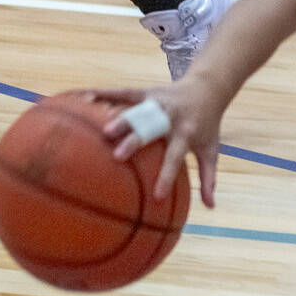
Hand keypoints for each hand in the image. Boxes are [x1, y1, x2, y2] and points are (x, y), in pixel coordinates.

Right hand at [95, 79, 226, 208]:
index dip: (167, 176)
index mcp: (186, 133)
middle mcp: (170, 117)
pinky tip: (84, 99)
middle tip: (117, 156)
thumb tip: (210, 207)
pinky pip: (122, 93)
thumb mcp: (211, 150)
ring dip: (118, 119)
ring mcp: (156, 102)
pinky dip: (104, 94)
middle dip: (135, 141)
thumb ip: (208, 178)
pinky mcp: (146, 91)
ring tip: (100, 129)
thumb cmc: (207, 126)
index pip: (175, 157)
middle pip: (151, 129)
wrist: (207, 88)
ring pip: (135, 110)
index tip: (156, 197)